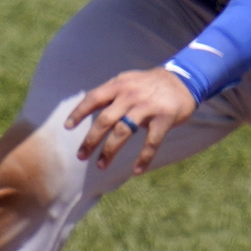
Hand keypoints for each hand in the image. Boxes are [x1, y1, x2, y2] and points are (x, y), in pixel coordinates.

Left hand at [65, 66, 197, 172]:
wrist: (183, 80)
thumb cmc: (149, 84)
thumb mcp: (127, 81)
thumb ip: (110, 93)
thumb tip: (87, 107)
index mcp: (119, 85)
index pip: (93, 98)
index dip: (79, 112)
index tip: (67, 127)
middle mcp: (130, 95)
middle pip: (105, 120)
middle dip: (91, 140)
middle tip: (81, 156)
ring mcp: (147, 107)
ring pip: (123, 132)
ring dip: (109, 151)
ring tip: (100, 166)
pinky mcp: (164, 119)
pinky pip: (151, 142)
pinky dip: (143, 158)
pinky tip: (136, 170)